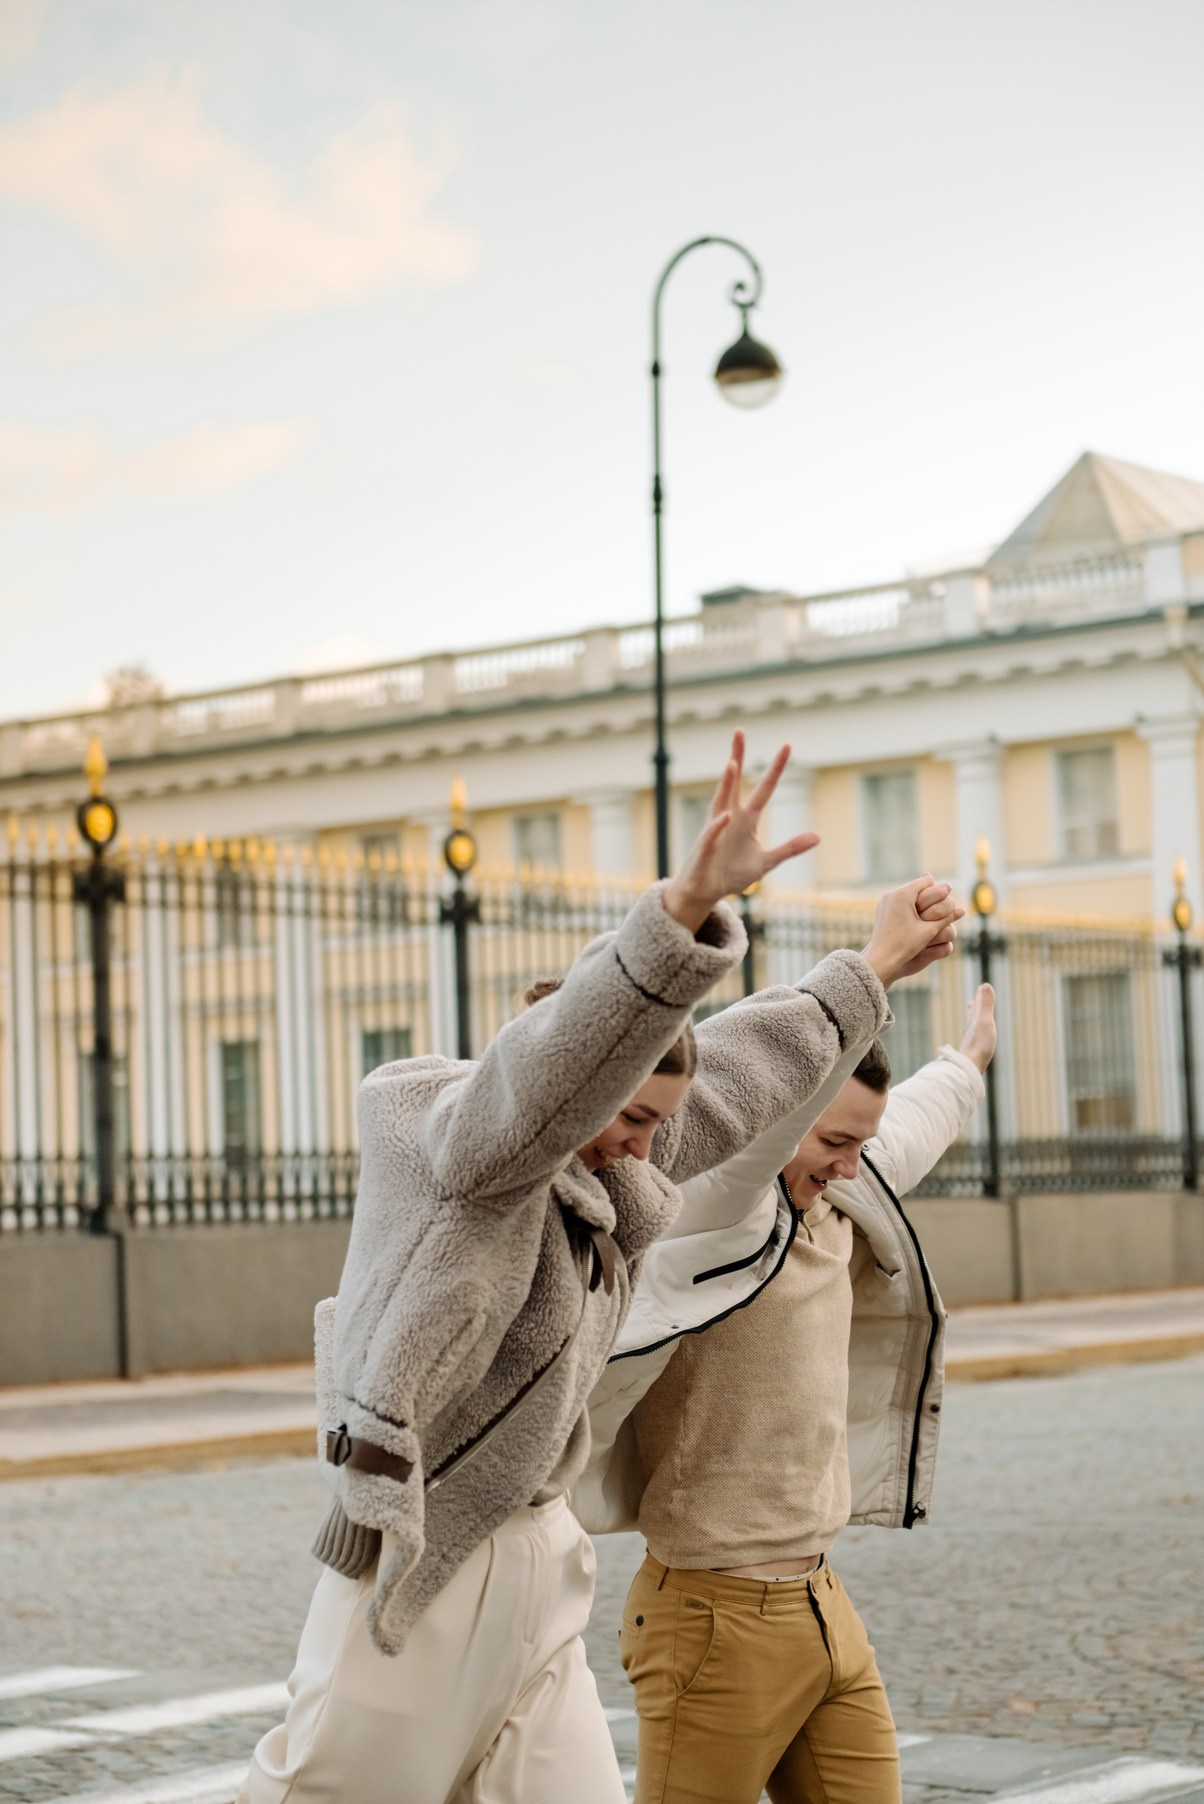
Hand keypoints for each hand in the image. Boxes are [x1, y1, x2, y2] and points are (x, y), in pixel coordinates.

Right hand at [662, 732, 818, 932]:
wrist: (705, 891)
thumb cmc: (731, 874)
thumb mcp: (767, 862)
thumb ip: (790, 848)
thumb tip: (817, 836)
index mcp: (746, 818)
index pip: (764, 788)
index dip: (776, 769)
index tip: (787, 746)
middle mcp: (729, 817)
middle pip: (734, 781)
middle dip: (737, 756)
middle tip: (739, 731)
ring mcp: (715, 830)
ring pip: (720, 800)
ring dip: (726, 783)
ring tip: (732, 763)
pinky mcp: (705, 848)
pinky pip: (712, 834)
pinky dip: (718, 826)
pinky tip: (725, 816)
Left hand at [863, 875, 963, 987]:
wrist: (880, 959)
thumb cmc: (905, 945)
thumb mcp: (929, 931)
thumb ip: (946, 918)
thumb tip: (963, 911)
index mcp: (903, 894)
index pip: (927, 881)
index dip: (940, 890)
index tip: (947, 900)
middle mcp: (891, 893)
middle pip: (917, 887)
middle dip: (929, 896)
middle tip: (940, 908)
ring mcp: (885, 901)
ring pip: (908, 894)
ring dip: (919, 902)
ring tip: (928, 915)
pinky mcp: (882, 909)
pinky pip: (899, 902)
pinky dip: (908, 907)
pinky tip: (915, 919)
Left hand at [959, 983, 996, 1072]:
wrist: (969, 1066)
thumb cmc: (979, 1045)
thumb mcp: (985, 1021)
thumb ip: (986, 1005)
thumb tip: (985, 984)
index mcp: (975, 1021)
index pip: (978, 1005)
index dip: (980, 996)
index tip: (981, 987)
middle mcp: (972, 1030)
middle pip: (973, 1016)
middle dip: (975, 1007)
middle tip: (973, 1001)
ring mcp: (972, 1042)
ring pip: (973, 1028)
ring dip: (974, 1021)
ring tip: (973, 1018)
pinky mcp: (974, 1052)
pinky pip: (976, 1040)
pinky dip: (977, 1035)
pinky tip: (976, 1041)